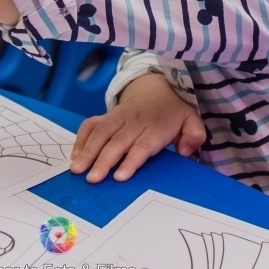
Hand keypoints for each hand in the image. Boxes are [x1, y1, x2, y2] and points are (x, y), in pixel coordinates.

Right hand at [70, 73, 204, 182]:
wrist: (156, 89)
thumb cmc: (173, 113)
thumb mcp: (192, 121)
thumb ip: (194, 136)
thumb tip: (186, 151)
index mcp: (155, 125)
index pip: (142, 145)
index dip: (131, 160)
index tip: (119, 176)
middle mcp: (134, 121)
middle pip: (117, 141)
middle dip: (103, 160)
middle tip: (92, 179)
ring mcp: (117, 117)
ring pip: (100, 132)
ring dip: (87, 151)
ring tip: (77, 170)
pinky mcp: (106, 115)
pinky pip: (90, 124)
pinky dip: (80, 139)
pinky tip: (74, 156)